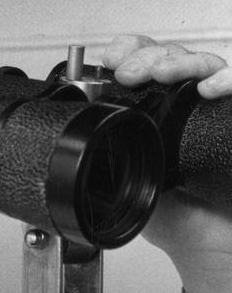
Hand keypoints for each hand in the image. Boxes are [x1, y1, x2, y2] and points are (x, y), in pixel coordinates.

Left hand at [103, 35, 231, 292]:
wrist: (207, 241)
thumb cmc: (173, 212)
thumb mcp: (128, 183)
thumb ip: (108, 159)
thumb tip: (76, 144)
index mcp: (155, 109)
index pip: (144, 62)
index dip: (128, 51)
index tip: (111, 59)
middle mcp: (188, 101)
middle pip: (171, 56)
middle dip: (147, 57)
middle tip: (129, 72)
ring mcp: (217, 106)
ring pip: (204, 64)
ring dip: (179, 62)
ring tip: (161, 73)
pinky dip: (227, 79)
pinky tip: (210, 87)